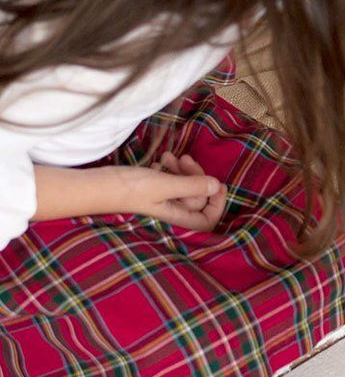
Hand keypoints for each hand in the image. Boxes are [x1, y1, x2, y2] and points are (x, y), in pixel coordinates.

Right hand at [112, 152, 226, 231]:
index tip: (217, 183)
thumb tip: (217, 186)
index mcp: (177, 216)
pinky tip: (160, 160)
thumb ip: (192, 186)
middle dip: (195, 176)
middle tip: (185, 159)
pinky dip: (169, 169)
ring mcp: (161, 200)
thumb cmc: (129, 188)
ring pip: (184, 185)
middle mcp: (171, 211)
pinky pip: (169, 180)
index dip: (217, 204)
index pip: (207, 220)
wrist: (95, 185)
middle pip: (197, 196)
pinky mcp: (151, 190)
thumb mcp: (164, 185)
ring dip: (182, 169)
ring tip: (170, 156)